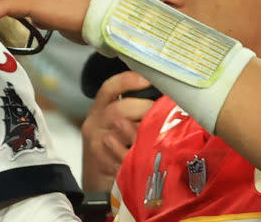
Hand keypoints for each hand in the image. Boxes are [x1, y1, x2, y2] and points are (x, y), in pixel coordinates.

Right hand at [81, 71, 154, 191]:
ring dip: (142, 130)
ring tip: (156, 134)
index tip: (147, 79)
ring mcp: (96, 142)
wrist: (96, 181)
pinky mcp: (101, 161)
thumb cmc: (114, 149)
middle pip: (119, 108)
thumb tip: (165, 99)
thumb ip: (134, 111)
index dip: (128, 80)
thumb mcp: (117, 126)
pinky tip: (147, 153)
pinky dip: (137, 152)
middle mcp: (95, 122)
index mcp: (99, 108)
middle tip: (160, 117)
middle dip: (144, 109)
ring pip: (120, 127)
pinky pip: (122, 152)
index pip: (110, 87)